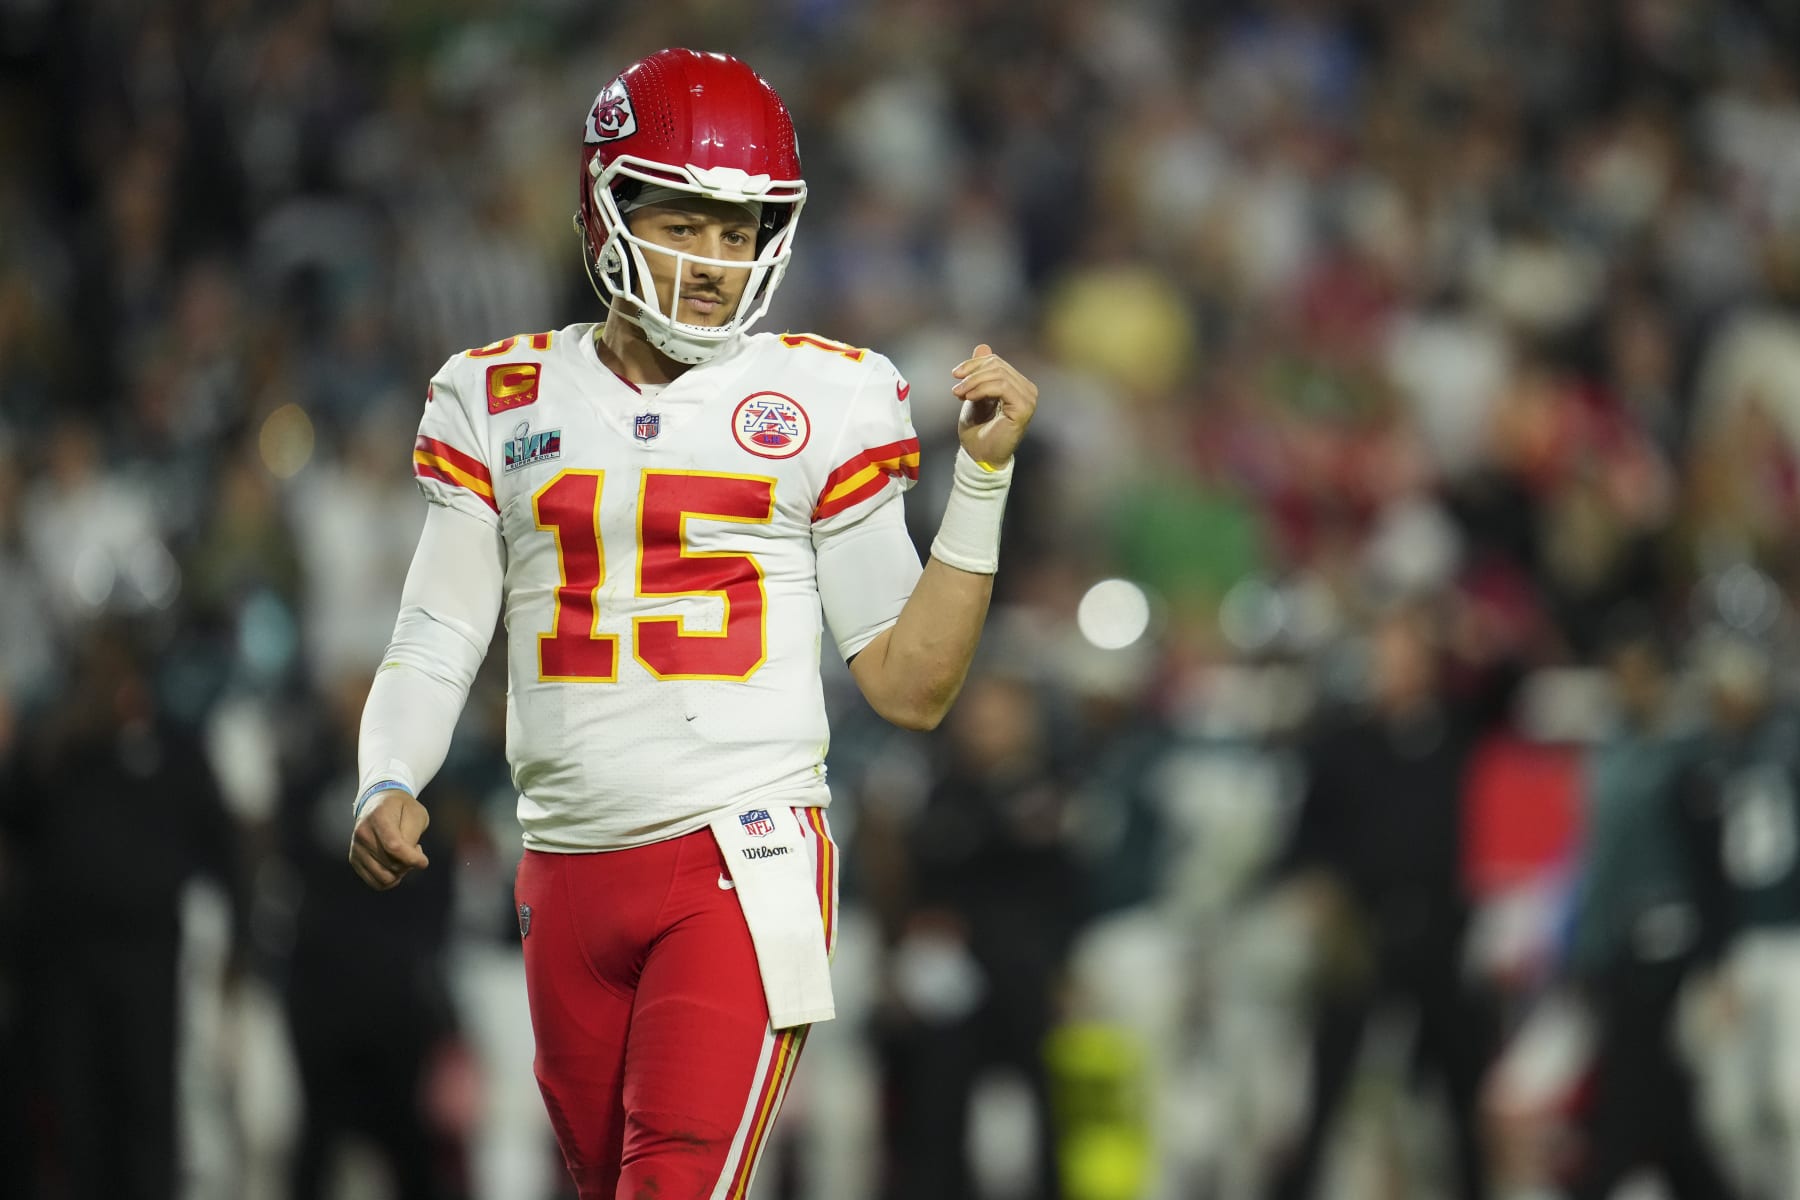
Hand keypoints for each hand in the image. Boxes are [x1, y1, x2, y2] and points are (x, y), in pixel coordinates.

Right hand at [348, 789, 430, 889]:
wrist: (378, 803)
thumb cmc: (402, 808)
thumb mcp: (416, 814)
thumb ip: (412, 835)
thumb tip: (407, 860)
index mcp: (379, 816)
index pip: (394, 846)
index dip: (411, 859)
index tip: (424, 862)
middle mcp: (362, 833)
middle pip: (391, 864)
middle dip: (409, 863)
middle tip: (414, 849)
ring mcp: (356, 848)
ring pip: (383, 878)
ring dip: (400, 872)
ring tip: (404, 856)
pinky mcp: (354, 860)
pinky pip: (376, 883)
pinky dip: (390, 879)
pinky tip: (394, 864)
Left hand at [950, 344, 1036, 467]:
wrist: (979, 455)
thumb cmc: (978, 429)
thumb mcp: (974, 394)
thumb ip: (980, 373)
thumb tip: (983, 345)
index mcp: (1018, 385)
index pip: (996, 362)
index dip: (974, 364)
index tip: (955, 374)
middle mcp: (1028, 390)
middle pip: (997, 366)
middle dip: (972, 373)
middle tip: (956, 388)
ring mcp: (1028, 399)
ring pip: (999, 375)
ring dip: (974, 382)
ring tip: (959, 394)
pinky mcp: (1024, 408)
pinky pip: (1002, 387)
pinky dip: (981, 389)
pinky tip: (969, 398)